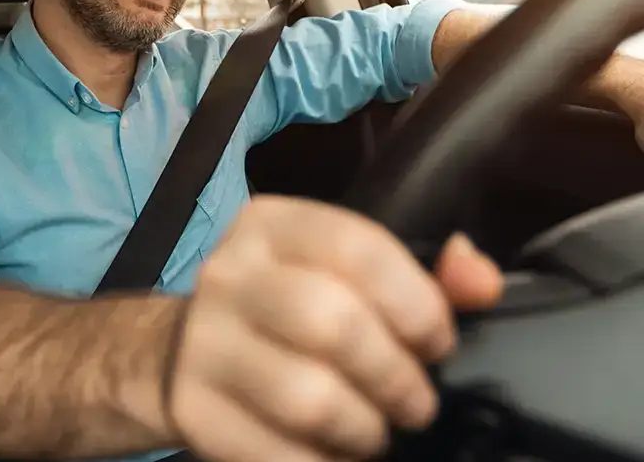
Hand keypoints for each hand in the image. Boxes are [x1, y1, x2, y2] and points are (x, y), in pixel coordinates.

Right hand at [165, 194, 502, 461]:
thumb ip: (422, 274)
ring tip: (372, 430)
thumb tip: (480, 281)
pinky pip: (280, 456)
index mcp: (271, 227)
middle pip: (334, 324)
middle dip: (397, 377)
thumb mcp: (341, 273)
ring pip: (310, 398)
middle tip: (413, 401)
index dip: (418, 304)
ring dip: (365, 429)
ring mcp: (204, 342)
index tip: (436, 341)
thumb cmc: (285, 304)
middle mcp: (229, 275)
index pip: (358, 249)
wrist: (184, 347)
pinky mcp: (194, 409)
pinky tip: (330, 453)